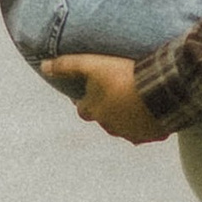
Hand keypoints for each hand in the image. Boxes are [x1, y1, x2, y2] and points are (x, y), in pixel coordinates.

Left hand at [43, 55, 170, 143]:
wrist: (159, 90)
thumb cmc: (123, 76)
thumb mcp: (92, 65)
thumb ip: (66, 65)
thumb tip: (42, 66)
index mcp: (94, 111)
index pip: (83, 109)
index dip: (86, 100)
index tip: (92, 91)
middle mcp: (110, 127)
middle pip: (105, 120)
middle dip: (108, 110)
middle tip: (117, 94)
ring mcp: (132, 133)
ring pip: (126, 128)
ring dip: (128, 118)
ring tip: (137, 101)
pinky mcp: (151, 135)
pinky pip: (148, 131)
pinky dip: (148, 123)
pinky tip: (155, 110)